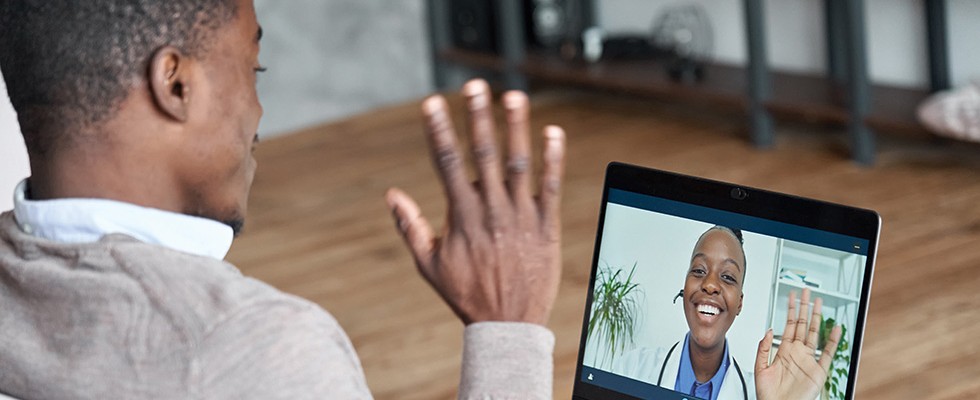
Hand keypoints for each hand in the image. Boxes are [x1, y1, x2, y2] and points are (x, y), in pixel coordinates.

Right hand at [385, 79, 565, 325]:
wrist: (508, 325)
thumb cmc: (467, 294)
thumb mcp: (429, 264)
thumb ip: (410, 226)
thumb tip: (391, 194)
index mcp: (462, 217)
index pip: (446, 164)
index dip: (439, 131)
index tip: (433, 103)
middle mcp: (492, 212)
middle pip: (484, 155)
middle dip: (478, 117)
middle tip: (476, 86)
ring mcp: (521, 217)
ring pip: (519, 165)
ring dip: (516, 129)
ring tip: (514, 96)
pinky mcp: (546, 226)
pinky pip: (551, 188)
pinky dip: (553, 160)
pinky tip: (553, 132)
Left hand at [755, 288, 842, 399]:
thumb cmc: (769, 394)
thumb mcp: (760, 368)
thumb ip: (762, 348)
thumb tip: (768, 330)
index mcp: (783, 351)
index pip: (789, 325)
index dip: (791, 311)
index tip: (792, 297)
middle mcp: (797, 353)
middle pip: (803, 325)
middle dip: (805, 308)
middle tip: (806, 292)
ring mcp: (808, 360)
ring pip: (815, 334)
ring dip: (817, 318)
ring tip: (819, 303)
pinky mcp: (818, 371)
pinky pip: (827, 353)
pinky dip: (833, 341)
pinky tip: (835, 329)